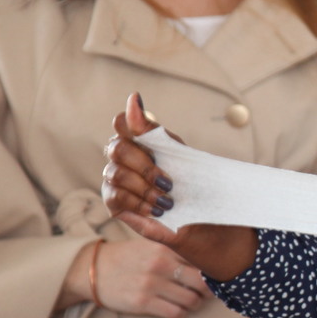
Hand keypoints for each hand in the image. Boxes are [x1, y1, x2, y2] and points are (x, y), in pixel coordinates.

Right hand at [61, 236, 208, 317]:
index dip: (211, 270)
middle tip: (206, 292)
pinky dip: (182, 313)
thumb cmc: (127, 257)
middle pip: (202, 282)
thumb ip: (174, 247)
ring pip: (191, 300)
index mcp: (164, 247)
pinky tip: (177, 308)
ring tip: (191, 301)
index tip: (214, 275)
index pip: (201, 259)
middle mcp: (160, 264)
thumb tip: (206, 257)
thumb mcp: (150, 244)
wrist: (92, 270)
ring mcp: (151, 284)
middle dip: (208, 290)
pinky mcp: (143, 303)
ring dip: (195, 303)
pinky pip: (176, 313)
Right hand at [105, 92, 258, 280]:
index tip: (142, 129)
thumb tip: (133, 97)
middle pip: (117, 148)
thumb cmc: (192, 185)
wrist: (201, 220)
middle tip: (169, 183)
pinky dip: (139, 203)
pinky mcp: (115, 203)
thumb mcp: (177, 154)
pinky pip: (116, 196)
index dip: (127, 122)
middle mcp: (123, 158)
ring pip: (116, 174)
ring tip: (167, 201)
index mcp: (141, 141)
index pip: (122, 123)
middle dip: (145, 166)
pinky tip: (157, 210)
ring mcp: (115, 179)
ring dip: (146, 189)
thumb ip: (152, 129)